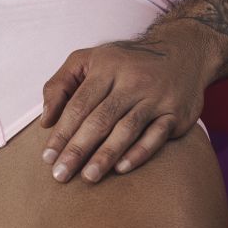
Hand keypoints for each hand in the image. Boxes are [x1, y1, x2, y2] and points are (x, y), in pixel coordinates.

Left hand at [39, 29, 207, 184]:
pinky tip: (121, 168)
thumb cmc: (125, 61)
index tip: (48, 157)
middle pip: (100, 119)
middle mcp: (131, 81)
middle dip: (78, 149)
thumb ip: (61, 84)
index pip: (79, 104)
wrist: (182, 50)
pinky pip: (156, 135)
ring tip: (87, 177)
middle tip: (61, 174)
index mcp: (107, 67)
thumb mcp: (89, 59)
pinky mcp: (175, 112)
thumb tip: (45, 120)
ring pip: (127, 129)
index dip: (62, 131)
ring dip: (105, 155)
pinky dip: (139, 152)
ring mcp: (155, 97)